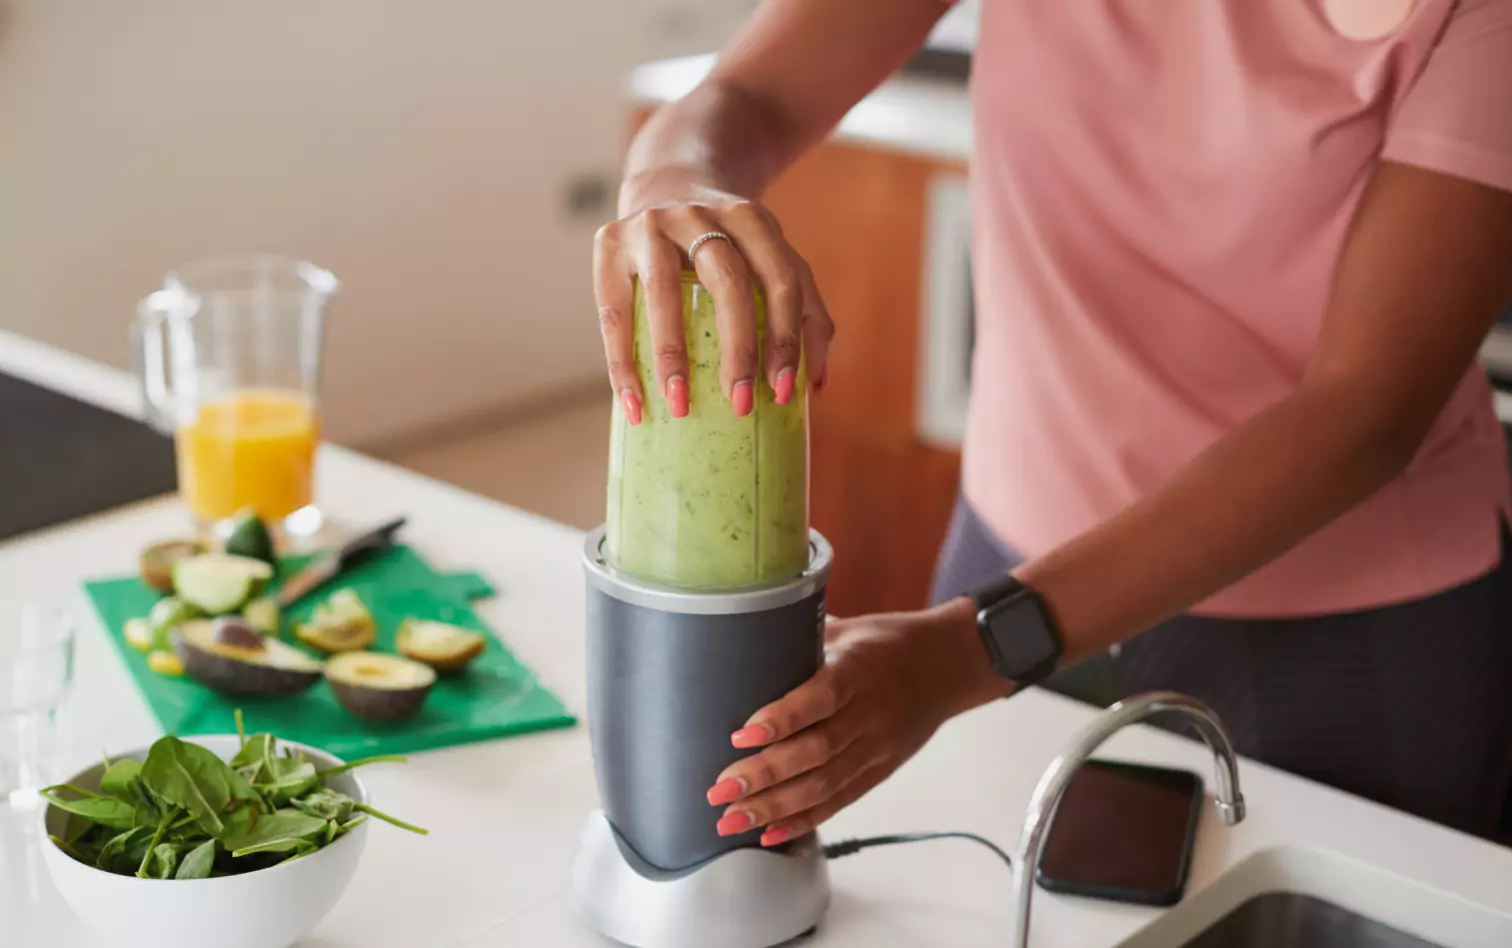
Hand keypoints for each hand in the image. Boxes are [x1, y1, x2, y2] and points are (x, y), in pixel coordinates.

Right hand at [592, 176, 833, 423]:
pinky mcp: (609, 240)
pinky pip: (614, 310)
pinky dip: (622, 361)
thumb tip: (817, 386)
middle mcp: (702, 214)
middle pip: (729, 281)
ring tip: (680, 406)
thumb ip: (802, 310)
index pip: (783, 279)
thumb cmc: (726, 243)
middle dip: (740, 349)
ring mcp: (652, 224)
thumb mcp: (768, 258)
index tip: (785, 393)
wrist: (664, 183)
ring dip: (673, 354)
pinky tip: (634, 401)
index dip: (788, 337)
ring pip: (663, 290)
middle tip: (742, 404)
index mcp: (752, 220)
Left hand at [704, 597, 1009, 846]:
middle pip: (817, 752)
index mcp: (859, 670)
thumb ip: (799, 635)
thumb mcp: (848, 627)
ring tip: (732, 818)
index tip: (741, 733)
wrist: (949, 666)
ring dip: (775, 806)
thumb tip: (740, 629)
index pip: (820, 698)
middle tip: (720, 789)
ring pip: (825, 785)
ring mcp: (877, 748)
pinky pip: (840, 802)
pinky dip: (803, 820)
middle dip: (765, 775)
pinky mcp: (879, 772)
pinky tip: (768, 832)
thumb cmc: (888, 642)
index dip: (782, 719)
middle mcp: (870, 713)